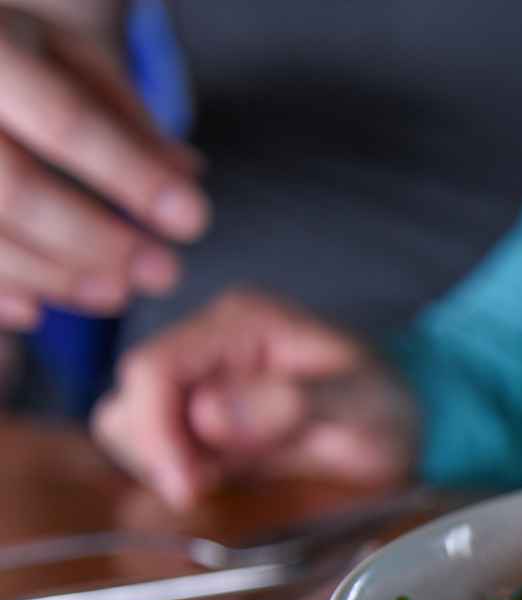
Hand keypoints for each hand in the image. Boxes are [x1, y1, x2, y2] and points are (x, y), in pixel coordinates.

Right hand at [0, 5, 206, 327]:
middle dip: (94, 241)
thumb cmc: (13, 57)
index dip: (132, 178)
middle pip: (14, 189)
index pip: (66, 122)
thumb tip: (187, 176)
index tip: (193, 219)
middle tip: (163, 273)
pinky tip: (36, 311)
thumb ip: (126, 117)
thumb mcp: (71, 56)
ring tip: (116, 295)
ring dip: (51, 276)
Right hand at [92, 289, 417, 507]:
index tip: (190, 482)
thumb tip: (211, 414)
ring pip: (129, 422)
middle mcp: (208, 344)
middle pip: (132, 397)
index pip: (153, 368)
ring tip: (221, 481)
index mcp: (240, 322)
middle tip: (208, 487)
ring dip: (161, 461)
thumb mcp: (359, 403)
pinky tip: (219, 481)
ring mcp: (201, 381)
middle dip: (158, 450)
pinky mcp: (201, 419)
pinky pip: (153, 446)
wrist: (406, 427)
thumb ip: (293, 403)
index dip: (158, 430)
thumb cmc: (388, 406)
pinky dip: (171, 469)